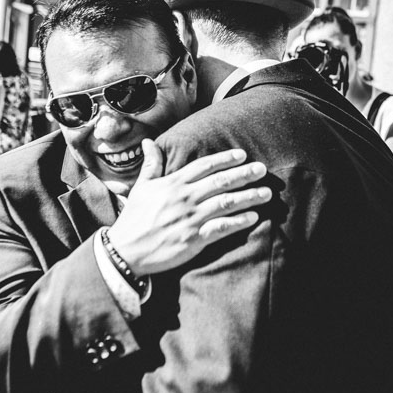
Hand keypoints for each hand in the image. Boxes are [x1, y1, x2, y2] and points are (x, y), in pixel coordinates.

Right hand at [107, 139, 270, 276]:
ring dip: (249, 196)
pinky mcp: (194, 239)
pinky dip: (239, 221)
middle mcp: (184, 198)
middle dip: (244, 174)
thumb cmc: (134, 218)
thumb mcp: (141, 188)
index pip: (204, 166)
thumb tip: (149, 142)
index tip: (241, 155)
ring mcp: (190, 218)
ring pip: (226, 202)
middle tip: (262, 170)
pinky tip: (253, 217)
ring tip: (266, 193)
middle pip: (221, 181)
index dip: (225, 159)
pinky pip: (222, 227)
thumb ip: (151, 165)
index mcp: (173, 184)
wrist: (126, 250)